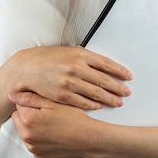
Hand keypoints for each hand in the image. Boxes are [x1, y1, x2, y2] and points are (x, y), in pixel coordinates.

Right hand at [7, 46, 131, 110]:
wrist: (28, 68)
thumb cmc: (50, 58)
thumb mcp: (69, 52)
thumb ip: (86, 58)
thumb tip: (106, 66)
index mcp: (80, 54)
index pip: (106, 63)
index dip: (119, 71)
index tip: (129, 77)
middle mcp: (76, 67)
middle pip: (103, 80)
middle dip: (118, 87)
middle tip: (128, 92)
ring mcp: (69, 82)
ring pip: (95, 93)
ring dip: (109, 98)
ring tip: (119, 101)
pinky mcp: (62, 95)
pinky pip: (83, 102)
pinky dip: (94, 105)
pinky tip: (101, 106)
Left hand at [12, 91, 97, 157]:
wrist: (89, 138)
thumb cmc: (74, 119)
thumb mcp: (53, 103)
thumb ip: (30, 97)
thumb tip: (12, 96)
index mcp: (28, 120)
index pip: (18, 105)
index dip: (31, 102)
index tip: (43, 104)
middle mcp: (27, 136)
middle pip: (18, 119)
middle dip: (28, 114)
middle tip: (47, 113)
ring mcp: (33, 148)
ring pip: (24, 131)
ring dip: (32, 127)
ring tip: (51, 123)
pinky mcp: (39, 156)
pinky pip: (32, 143)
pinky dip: (39, 138)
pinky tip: (52, 133)